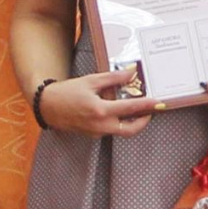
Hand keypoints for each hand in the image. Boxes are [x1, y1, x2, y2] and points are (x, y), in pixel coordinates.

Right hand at [39, 67, 157, 136]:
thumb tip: (130, 73)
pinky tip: (118, 110)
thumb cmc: (67, 92)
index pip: (131, 109)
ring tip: (135, 108)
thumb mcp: (91, 81)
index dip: (148, 106)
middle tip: (151, 111)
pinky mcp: (93, 135)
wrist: (48, 107)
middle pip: (131, 129)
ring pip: (121, 131)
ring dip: (131, 121)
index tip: (160, 103)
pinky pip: (111, 130)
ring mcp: (97, 132)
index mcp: (101, 111)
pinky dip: (119, 121)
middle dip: (144, 121)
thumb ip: (113, 78)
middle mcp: (100, 125)